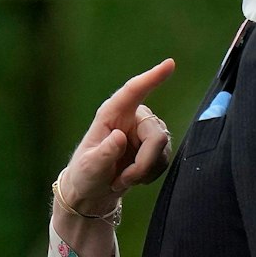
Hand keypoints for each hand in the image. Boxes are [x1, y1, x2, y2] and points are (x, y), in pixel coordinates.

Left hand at [60, 59, 176, 213]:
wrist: (93, 192)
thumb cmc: (86, 174)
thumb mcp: (89, 166)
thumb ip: (104, 153)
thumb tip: (120, 137)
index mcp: (111, 114)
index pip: (133, 91)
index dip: (152, 77)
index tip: (170, 64)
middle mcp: (132, 118)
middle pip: (156, 135)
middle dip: (144, 164)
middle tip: (123, 180)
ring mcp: (145, 132)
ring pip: (162, 150)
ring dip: (144, 172)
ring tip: (122, 179)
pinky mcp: (154, 147)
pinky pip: (164, 161)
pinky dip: (149, 175)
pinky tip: (132, 178)